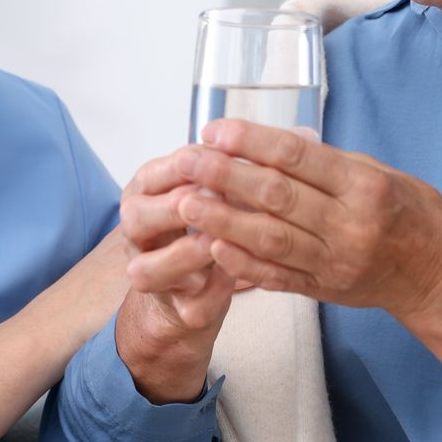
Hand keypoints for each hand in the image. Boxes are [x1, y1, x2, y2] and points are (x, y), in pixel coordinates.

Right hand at [113, 148, 239, 403]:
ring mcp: (150, 271)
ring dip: (184, 255)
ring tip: (215, 243)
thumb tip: (304, 134)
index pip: (152, 174)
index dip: (183, 166)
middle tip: (210, 197)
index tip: (216, 155)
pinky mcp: (175, 308)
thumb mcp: (224, 182)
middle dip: (174, 206)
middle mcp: (139, 231)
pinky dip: (208, 295)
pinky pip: (185, 305)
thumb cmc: (214, 217)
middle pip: (137, 217)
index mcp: (146, 191)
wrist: (194, 279)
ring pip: (148, 269)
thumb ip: (250, 160)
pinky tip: (232, 281)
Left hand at [171, 120, 441, 315]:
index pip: (300, 157)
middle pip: (278, 197)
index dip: (253, 142)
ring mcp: (335, 262)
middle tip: (189, 161)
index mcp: (366, 186)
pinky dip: (243, 263)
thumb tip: (274, 142)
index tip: (217, 130)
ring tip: (187, 204)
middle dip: (227, 177)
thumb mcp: (382, 173)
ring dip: (224, 221)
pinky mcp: (324, 289)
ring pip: (271, 239)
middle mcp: (350, 225)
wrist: (440, 276)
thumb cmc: (413, 215)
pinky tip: (213, 247)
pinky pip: (277, 277)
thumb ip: (329, 163)